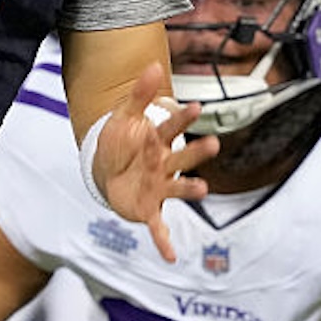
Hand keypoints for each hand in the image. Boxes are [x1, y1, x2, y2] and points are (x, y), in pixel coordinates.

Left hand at [89, 63, 215, 262]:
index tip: (196, 106)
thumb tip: (153, 64)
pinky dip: (165, 241)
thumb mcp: (125, 116)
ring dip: (190, 190)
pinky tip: (172, 256)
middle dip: (196, 153)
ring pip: (177, 189)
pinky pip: (159, 226)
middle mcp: (163, 165)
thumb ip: (140, 94)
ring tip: (203, 190)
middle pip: (182, 158)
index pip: (171, 127)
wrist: (107, 172)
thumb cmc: (121, 143)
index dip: (183, 118)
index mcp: (157, 141)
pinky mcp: (149, 209)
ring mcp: (159, 188)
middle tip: (213, 144)